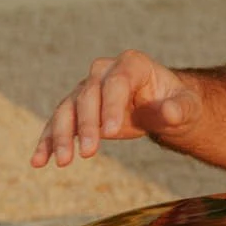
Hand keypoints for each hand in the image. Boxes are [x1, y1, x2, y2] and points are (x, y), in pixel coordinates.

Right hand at [30, 49, 199, 167]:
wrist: (163, 107)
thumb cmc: (177, 103)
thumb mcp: (186, 107)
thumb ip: (179, 109)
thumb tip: (170, 113)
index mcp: (132, 64)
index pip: (117, 83)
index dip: (111, 106)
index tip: (111, 133)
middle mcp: (105, 72)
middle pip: (88, 95)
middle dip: (87, 124)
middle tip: (89, 154)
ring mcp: (88, 88)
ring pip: (68, 108)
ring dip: (61, 135)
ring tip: (62, 161)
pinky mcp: (77, 108)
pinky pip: (58, 123)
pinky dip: (48, 141)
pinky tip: (39, 161)